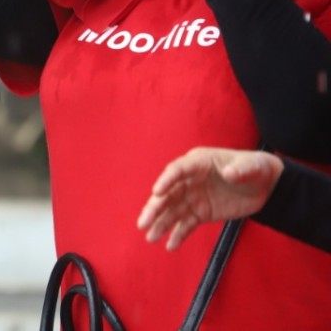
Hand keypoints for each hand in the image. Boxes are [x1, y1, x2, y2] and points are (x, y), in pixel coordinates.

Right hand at [138, 147, 282, 250]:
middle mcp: (190, 180)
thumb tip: (231, 174)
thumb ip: (241, 170)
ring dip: (161, 224)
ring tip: (150, 237)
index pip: (177, 170)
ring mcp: (194, 197)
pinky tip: (170, 246)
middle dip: (155, 208)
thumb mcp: (253, 166)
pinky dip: (178, 234)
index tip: (157, 192)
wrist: (265, 185)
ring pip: (173, 211)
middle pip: (168, 194)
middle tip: (144, 222)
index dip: (166, 180)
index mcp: (198, 163)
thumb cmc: (255, 168)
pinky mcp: (201, 213)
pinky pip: (187, 224)